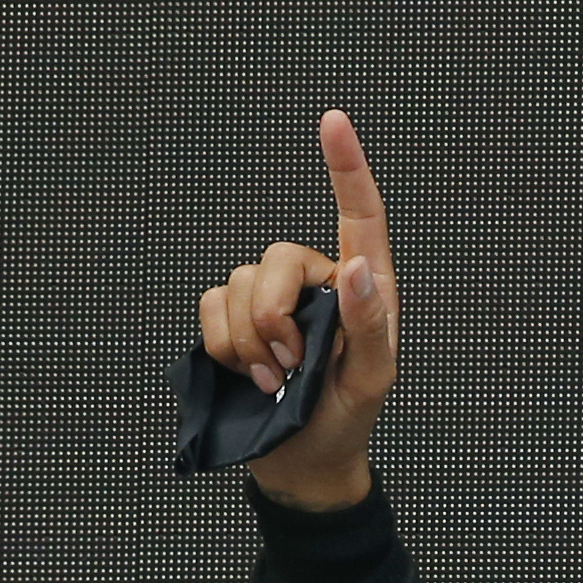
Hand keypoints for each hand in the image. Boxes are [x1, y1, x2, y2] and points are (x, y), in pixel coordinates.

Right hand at [196, 109, 401, 511]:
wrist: (302, 462)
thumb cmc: (348, 418)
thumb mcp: (372, 379)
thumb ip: (368, 323)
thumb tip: (354, 266)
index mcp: (363, 288)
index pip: (359, 216)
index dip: (347, 167)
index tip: (334, 120)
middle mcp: (315, 281)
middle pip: (276, 257)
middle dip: (274, 316)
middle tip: (292, 365)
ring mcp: (270, 299)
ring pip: (237, 283)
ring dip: (251, 341)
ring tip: (276, 379)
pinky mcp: (232, 319)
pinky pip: (210, 307)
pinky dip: (224, 347)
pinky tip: (249, 377)